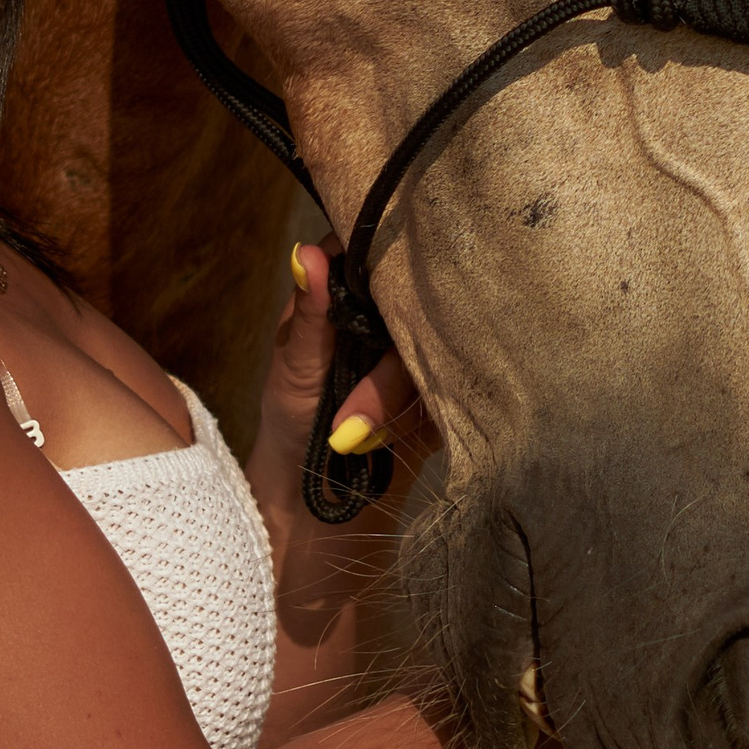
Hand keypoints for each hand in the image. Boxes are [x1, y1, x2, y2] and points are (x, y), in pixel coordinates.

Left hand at [248, 244, 428, 543]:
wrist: (318, 496)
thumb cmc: (293, 417)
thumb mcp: (295, 365)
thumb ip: (310, 312)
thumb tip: (307, 253)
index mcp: (354, 290)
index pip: (381, 252)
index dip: (388, 268)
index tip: (376, 311)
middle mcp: (395, 314)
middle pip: (419, 309)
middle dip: (384, 377)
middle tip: (345, 425)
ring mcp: (426, 352)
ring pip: (439, 356)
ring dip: (393, 406)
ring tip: (350, 440)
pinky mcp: (449, 393)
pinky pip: (456, 394)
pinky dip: (416, 422)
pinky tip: (384, 443)